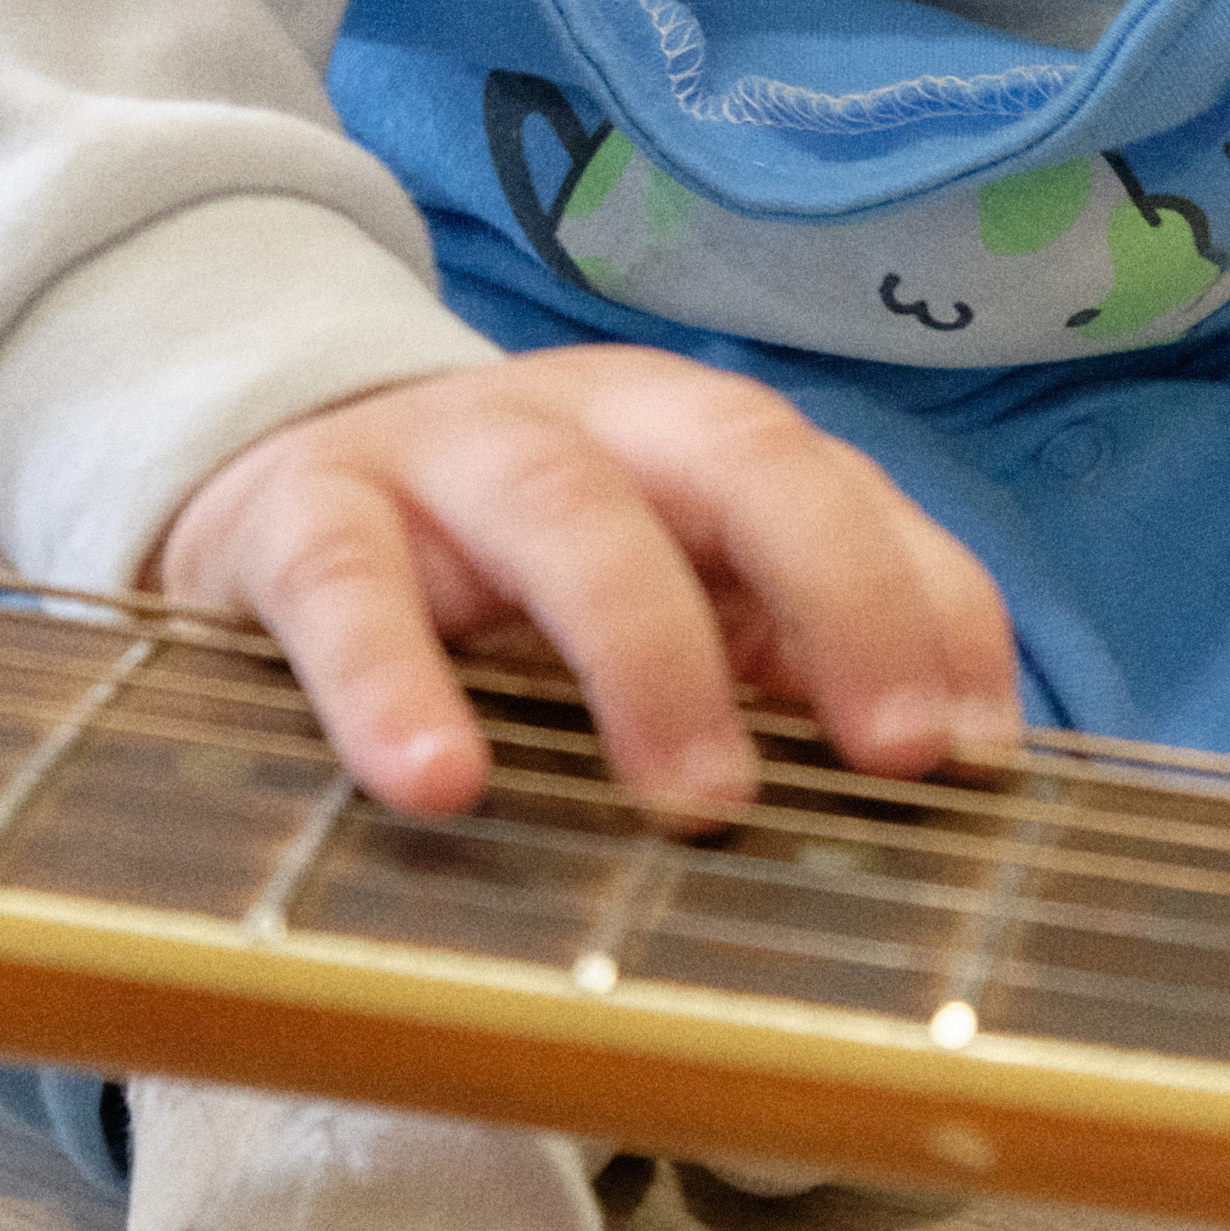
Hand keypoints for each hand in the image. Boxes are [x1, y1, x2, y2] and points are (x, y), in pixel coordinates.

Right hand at [148, 347, 1019, 818]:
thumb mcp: (647, 599)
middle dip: (840, 598)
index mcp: (693, 439)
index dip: (927, 608)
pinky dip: (392, 683)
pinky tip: (438, 784)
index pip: (846, 496)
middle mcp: (587, 421)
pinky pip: (345, 590)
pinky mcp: (293, 517)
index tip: (978, 756)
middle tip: (893, 759)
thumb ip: (767, 672)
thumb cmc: (489, 586)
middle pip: (742, 458)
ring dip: (647, 651)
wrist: (251, 479)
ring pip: (563, 508)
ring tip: (696, 800)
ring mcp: (438, 456)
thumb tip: (928, 809)